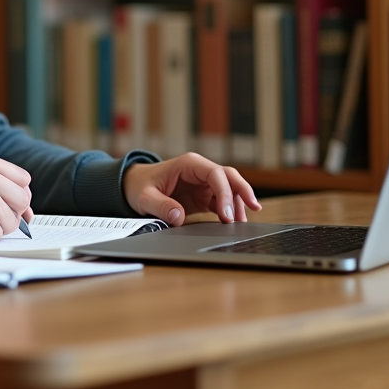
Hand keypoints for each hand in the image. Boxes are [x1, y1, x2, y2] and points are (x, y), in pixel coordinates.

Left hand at [122, 154, 260, 226]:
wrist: (133, 186)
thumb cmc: (139, 186)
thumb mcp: (145, 197)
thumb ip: (161, 206)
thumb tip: (178, 217)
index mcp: (189, 164)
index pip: (215, 174)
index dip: (224, 192)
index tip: (227, 214)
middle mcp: (199, 171)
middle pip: (229, 177)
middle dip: (243, 191)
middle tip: (254, 208)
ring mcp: (203, 184)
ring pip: (229, 190)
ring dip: (238, 204)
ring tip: (242, 223)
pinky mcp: (203, 196)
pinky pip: (222, 202)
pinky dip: (230, 211)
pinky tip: (235, 223)